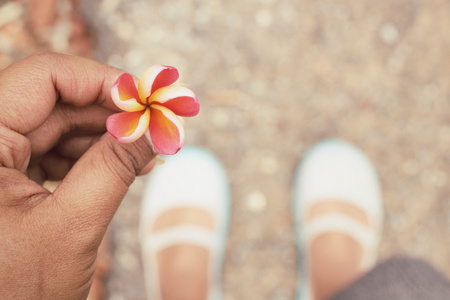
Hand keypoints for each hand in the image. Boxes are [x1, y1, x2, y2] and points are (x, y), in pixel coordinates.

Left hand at [0, 52, 155, 298]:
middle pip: (54, 101)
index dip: (101, 81)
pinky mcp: (6, 177)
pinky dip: (91, 155)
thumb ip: (116, 166)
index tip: (146, 99)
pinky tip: (124, 164)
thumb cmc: (15, 292)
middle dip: (111, 112)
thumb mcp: (72, 226)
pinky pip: (54, 150)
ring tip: (146, 150)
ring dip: (106, 135)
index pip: (42, 78)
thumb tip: (157, 125)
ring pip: (58, 125)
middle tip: (157, 124)